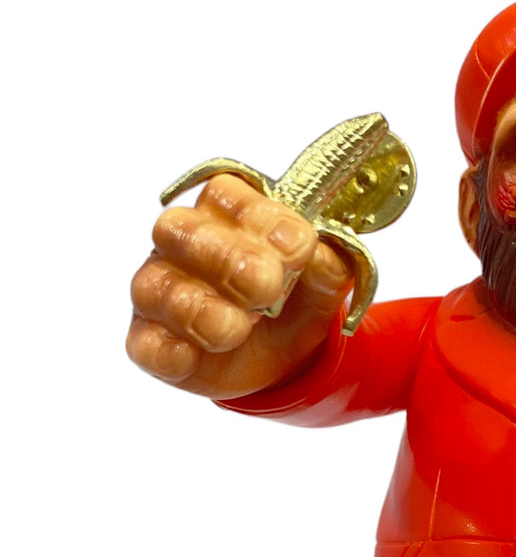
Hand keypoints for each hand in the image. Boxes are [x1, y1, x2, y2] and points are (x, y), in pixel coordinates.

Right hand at [128, 174, 351, 398]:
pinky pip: (146, 342)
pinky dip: (168, 349)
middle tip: (266, 285)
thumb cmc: (292, 304)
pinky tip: (191, 355)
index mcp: (228, 215)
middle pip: (182, 232)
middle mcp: (185, 245)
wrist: (281, 362)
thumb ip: (328, 268)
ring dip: (199, 309)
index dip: (260, 217)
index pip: (228, 195)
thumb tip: (324, 257)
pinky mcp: (151, 340)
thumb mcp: (322, 286)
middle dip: (226, 258)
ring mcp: (161, 291)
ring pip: (157, 286)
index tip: (298, 245)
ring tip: (236, 329)